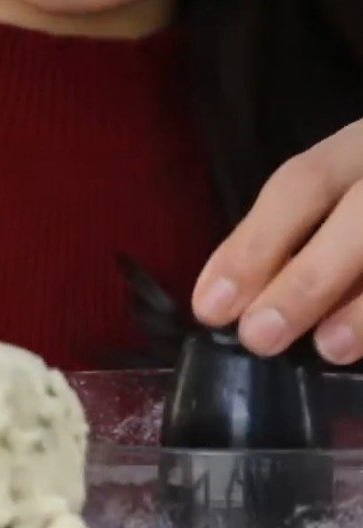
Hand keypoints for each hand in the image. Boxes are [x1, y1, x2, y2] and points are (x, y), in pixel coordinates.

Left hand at [192, 119, 362, 363]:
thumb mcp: (336, 202)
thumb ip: (288, 242)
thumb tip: (227, 303)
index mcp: (360, 148)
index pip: (301, 183)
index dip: (252, 245)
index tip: (210, 307)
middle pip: (362, 212)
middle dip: (308, 278)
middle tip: (260, 336)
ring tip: (331, 348)